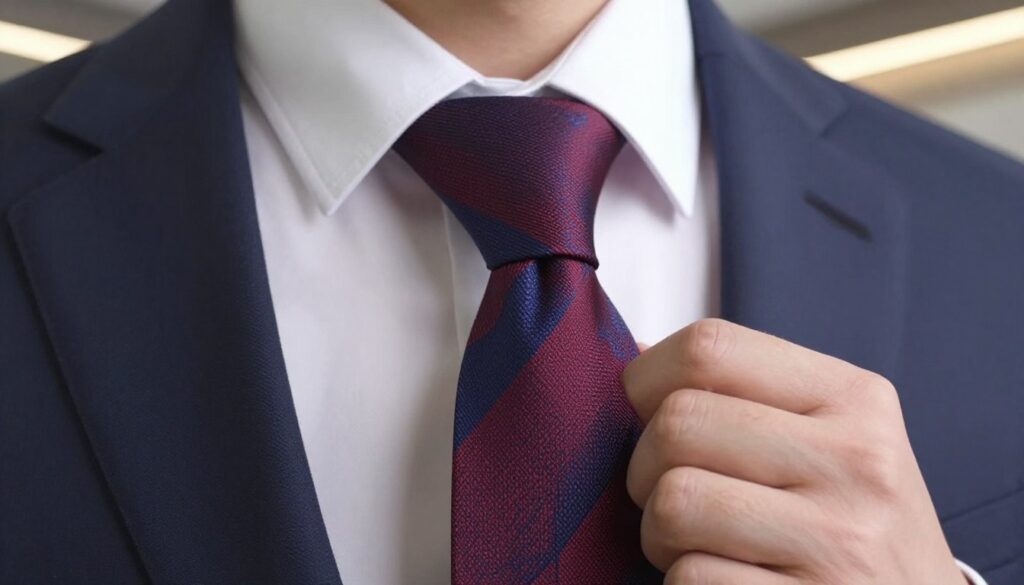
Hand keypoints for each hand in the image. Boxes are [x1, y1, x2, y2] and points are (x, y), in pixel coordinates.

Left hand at [623, 319, 965, 584]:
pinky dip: (683, 584)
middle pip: (678, 424)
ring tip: (697, 545)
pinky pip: (689, 577)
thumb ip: (739, 394)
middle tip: (675, 499)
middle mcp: (857, 460)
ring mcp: (840, 539)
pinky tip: (729, 582)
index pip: (709, 346)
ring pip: (673, 502)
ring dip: (659, 534)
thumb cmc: (850, 522)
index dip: (645, 380)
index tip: (642, 414)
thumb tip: (629, 351)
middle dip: (644, 469)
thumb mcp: (827, 437)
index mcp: (853, 397)